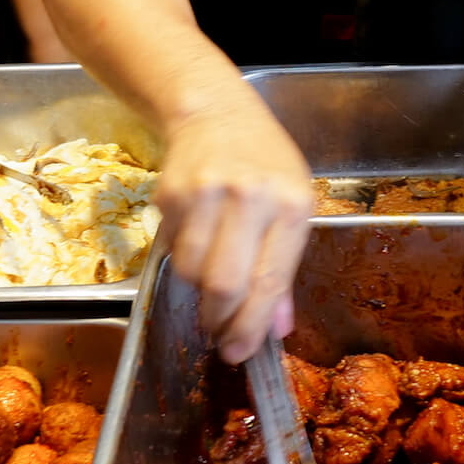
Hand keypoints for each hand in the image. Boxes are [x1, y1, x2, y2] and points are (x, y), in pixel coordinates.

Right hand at [154, 95, 313, 362]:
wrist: (215, 111)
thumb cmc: (264, 163)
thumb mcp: (292, 204)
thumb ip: (283, 267)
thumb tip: (276, 329)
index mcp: (291, 204)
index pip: (270, 281)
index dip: (251, 326)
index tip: (240, 352)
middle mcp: (250, 198)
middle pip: (224, 285)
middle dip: (220, 320)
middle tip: (220, 332)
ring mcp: (206, 194)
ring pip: (191, 273)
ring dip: (198, 292)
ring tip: (210, 283)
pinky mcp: (170, 194)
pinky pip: (172, 250)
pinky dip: (183, 259)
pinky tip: (197, 241)